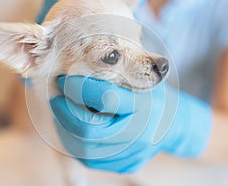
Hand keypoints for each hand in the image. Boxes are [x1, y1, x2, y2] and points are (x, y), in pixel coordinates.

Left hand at [50, 76, 211, 172]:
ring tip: (61, 113)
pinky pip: (90, 160)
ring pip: (85, 149)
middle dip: (65, 113)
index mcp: (146, 106)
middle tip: (56, 100)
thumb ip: (118, 71)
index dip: (78, 88)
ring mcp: (133, 154)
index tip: (64, 80)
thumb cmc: (151, 96)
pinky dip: (74, 144)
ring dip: (65, 129)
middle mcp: (141, 134)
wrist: (171, 125)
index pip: (105, 98)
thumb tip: (79, 61)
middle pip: (89, 129)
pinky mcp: (126, 165)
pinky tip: (71, 130)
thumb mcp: (142, 77)